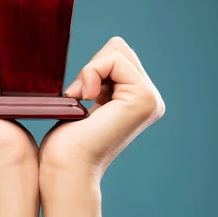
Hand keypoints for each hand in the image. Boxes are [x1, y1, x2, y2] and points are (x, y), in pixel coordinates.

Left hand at [40, 36, 164, 182]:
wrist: (65, 169)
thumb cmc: (65, 142)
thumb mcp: (85, 98)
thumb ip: (100, 76)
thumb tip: (110, 47)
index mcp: (139, 99)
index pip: (115, 52)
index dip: (91, 68)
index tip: (79, 97)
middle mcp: (152, 99)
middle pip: (118, 47)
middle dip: (92, 66)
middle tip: (81, 99)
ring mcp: (151, 99)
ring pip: (115, 50)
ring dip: (90, 71)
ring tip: (84, 102)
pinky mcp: (144, 99)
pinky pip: (113, 59)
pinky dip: (91, 73)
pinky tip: (87, 100)